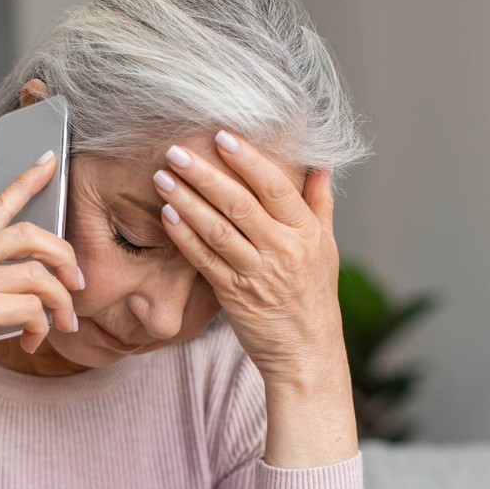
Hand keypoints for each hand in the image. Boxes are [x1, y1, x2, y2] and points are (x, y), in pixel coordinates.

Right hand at [0, 151, 84, 406]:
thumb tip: (21, 284)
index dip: (26, 182)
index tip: (49, 161)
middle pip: (31, 235)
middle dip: (65, 256)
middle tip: (77, 283)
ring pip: (39, 276)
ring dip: (61, 304)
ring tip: (62, 325)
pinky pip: (31, 310)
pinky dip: (41, 328)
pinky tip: (32, 343)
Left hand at [155, 131, 344, 385]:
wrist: (306, 351)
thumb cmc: (313, 295)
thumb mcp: (326, 247)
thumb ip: (319, 203)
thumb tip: (321, 163)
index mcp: (306, 233)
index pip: (275, 187)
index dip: (248, 160)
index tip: (222, 136)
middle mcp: (283, 250)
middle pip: (240, 204)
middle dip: (205, 175)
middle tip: (176, 151)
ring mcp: (257, 274)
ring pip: (218, 230)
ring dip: (187, 202)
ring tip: (163, 178)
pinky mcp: (234, 295)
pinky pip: (205, 260)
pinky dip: (184, 237)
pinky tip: (167, 215)